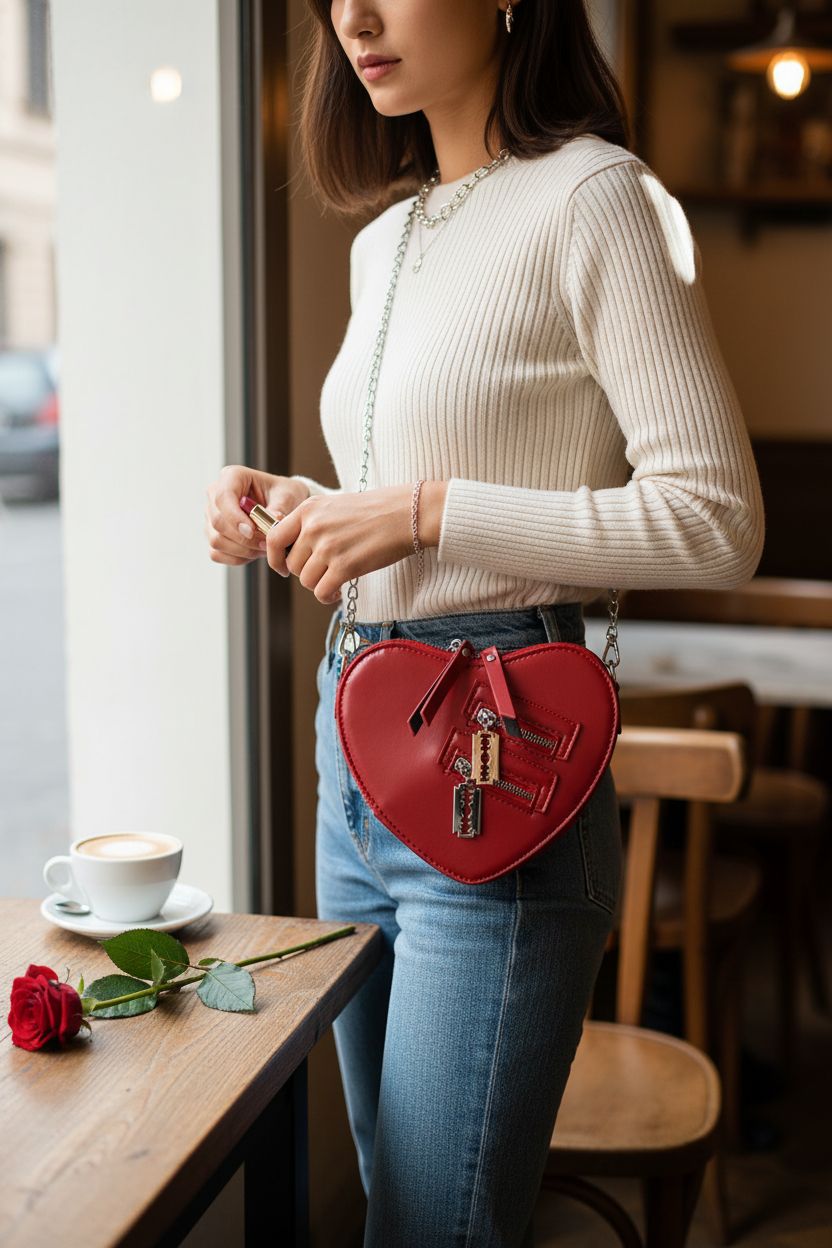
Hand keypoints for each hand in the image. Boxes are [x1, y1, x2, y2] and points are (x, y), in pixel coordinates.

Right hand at [204, 465, 309, 565]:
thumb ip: (279, 508)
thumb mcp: (288, 496)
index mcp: (232, 477)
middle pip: (217, 522)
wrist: (284, 505)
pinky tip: (254, 553)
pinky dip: (237, 558)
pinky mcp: (213, 534)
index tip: (252, 531)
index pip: (223, 497)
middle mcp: (215, 495)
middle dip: (243, 538)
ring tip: (264, 548)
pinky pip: (217, 553)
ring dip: (242, 550)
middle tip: (267, 544)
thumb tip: (272, 521)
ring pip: (216, 540)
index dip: (234, 518)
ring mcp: (211, 516)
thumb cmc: (284, 495)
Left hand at [264, 484, 417, 603]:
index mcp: (308, 509)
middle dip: (306, 572)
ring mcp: (328, 547)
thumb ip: (312, 523)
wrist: (408, 514)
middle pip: (293, 564)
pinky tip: (338, 591)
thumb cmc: (377, 510)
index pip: (274, 538)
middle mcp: (314, 527)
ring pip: (306, 580)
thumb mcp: (335, 505)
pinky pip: (321, 592)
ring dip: (319, 584)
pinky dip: (328, 596)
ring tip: (334, 580)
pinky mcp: (344, 566)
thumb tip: (295, 550)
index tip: (283, 568)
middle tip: (324, 571)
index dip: (275, 558)